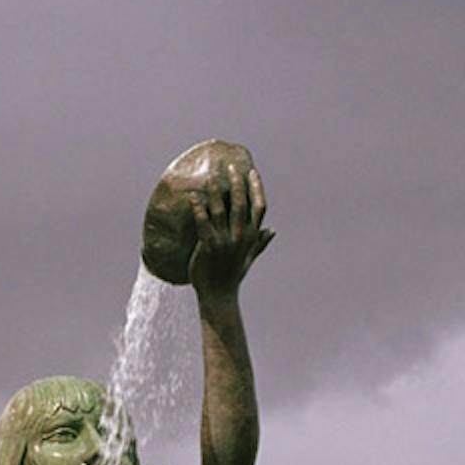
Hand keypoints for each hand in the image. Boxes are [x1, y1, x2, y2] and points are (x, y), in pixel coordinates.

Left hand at [188, 163, 273, 298]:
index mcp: (252, 236)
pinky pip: (203, 222)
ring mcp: (225, 240)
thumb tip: (272, 231)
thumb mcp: (249, 258)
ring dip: (216, 191)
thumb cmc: (232, 277)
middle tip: (230, 167)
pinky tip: (192, 197)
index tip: (252, 172)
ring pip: (221, 209)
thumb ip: (260, 243)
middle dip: (237, 183)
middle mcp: (240, 236)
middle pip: (241, 203)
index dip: (257, 187)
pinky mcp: (209, 246)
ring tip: (211, 176)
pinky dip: (198, 208)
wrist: (219, 296)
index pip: (259, 206)